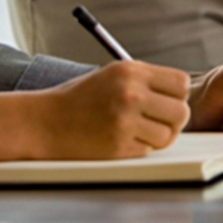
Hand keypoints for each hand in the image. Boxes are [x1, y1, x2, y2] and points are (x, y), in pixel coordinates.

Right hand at [34, 60, 191, 158]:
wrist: (41, 122)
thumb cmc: (78, 100)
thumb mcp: (112, 75)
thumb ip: (146, 81)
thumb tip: (180, 94)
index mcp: (131, 71)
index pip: (181, 83)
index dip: (176, 95)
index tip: (165, 102)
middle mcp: (131, 93)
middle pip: (181, 111)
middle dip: (173, 120)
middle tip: (156, 123)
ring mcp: (124, 121)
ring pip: (168, 135)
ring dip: (157, 138)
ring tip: (138, 133)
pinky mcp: (117, 146)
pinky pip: (147, 151)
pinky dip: (139, 149)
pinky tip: (120, 141)